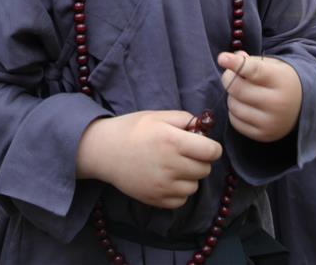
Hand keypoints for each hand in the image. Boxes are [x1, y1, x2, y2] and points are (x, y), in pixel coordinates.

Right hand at [76, 110, 221, 208]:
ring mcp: (164, 186)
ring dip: (188, 176)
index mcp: (173, 141)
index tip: (202, 144)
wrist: (103, 151)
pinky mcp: (157, 200)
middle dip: (199, 160)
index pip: (212, 152)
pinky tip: (165, 178)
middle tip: (183, 153)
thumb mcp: (157, 116)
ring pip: (194, 186)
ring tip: (172, 166)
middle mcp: (171, 165)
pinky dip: (178, 190)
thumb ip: (184, 119)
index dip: (210, 147)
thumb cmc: (132, 130)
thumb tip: (203, 131)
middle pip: (205, 169)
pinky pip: (182, 199)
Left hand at [218, 51, 301, 142]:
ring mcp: (270, 121)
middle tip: (232, 75)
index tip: (222, 58)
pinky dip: (234, 112)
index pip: (254, 70)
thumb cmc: (281, 80)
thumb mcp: (271, 65)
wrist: (302, 106)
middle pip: (237, 88)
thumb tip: (227, 59)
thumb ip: (249, 61)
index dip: (236, 64)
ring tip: (243, 92)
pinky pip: (235, 121)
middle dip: (228, 78)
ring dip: (232, 96)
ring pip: (233, 106)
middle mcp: (277, 102)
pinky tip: (245, 106)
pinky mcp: (263, 134)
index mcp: (280, 79)